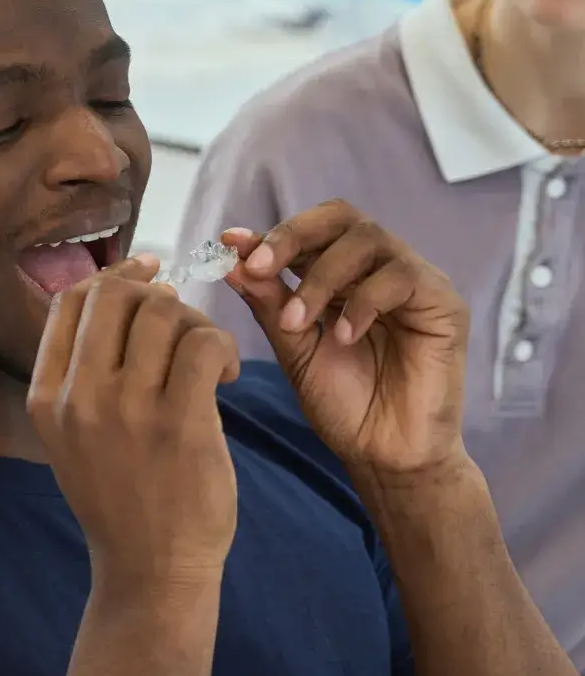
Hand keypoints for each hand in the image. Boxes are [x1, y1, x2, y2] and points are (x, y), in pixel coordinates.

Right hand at [28, 257, 239, 585]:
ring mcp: (126, 411)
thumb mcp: (78, 436)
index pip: (70, 302)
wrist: (150, 570)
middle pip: (114, 296)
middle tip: (185, 326)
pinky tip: (227, 377)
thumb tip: (134, 290)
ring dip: (196, 323)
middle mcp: (78, 398)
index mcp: (47, 397)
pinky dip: (222, 347)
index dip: (114, 276)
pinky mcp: (178, 425)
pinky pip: (202, 345)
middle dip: (158, 296)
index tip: (150, 280)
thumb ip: (87, 372)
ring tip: (209, 359)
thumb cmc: (124, 499)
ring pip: (163, 314)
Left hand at [223, 202, 469, 477]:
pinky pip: (401, 277)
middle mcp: (380, 270)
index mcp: (343, 278)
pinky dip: (363, 302)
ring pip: (368, 240)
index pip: (312, 233)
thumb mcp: (296, 351)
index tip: (231, 245)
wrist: (385, 457)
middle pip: (342, 218)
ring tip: (298, 322)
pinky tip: (344, 337)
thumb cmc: (345, 408)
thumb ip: (270, 306)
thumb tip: (233, 262)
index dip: (272, 234)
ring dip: (322, 277)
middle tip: (259, 267)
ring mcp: (414, 282)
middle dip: (293, 237)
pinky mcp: (444, 303)